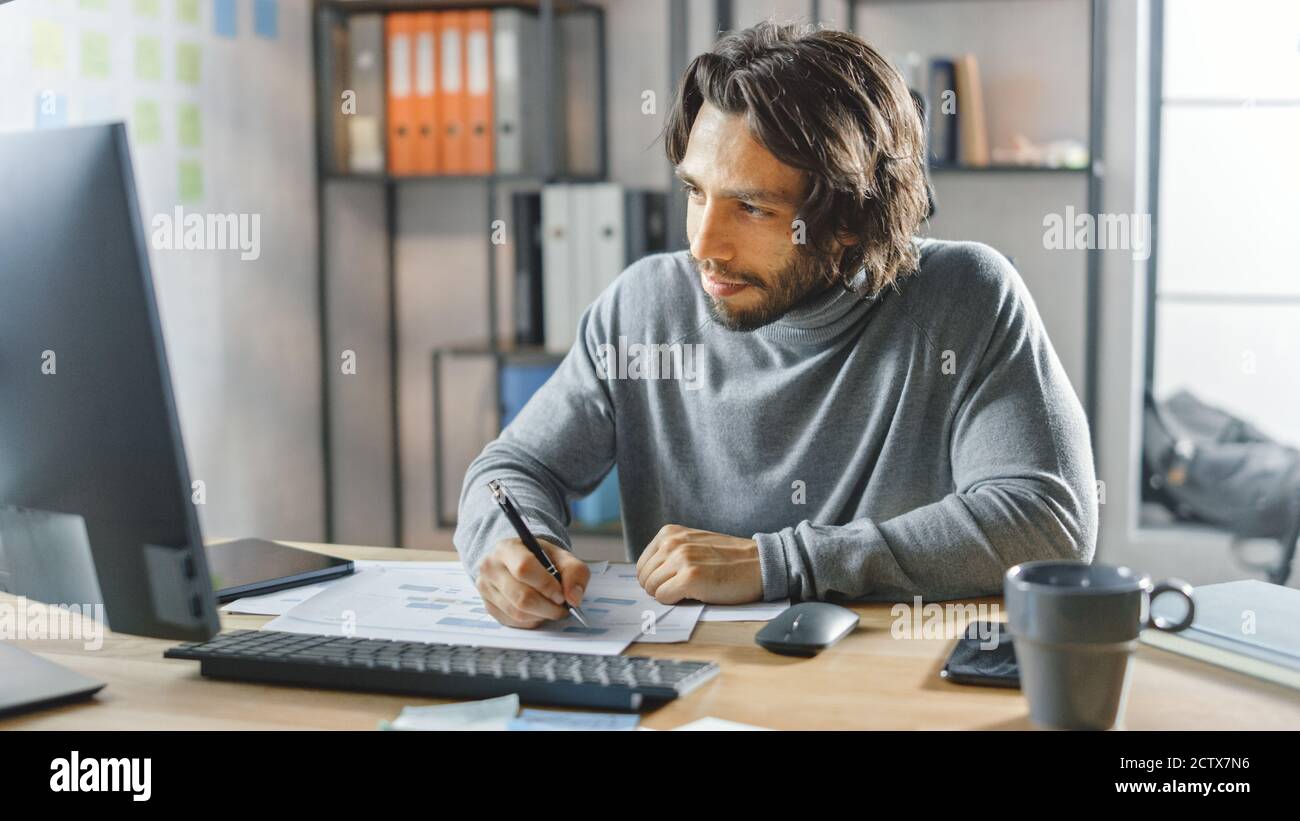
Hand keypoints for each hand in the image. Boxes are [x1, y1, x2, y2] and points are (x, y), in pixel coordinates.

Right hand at [474, 537, 589, 628]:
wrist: (517, 562)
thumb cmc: (539, 558)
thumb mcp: (560, 556)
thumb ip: (574, 572)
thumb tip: (573, 598)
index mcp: (507, 548)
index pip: (524, 568)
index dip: (546, 585)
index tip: (562, 595)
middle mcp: (490, 567)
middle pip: (521, 596)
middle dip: (548, 607)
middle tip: (563, 607)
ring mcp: (486, 589)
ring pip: (517, 613)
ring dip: (542, 616)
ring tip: (553, 609)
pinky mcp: (488, 606)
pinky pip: (513, 622)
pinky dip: (532, 621)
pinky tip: (539, 612)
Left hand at [636, 524, 762, 604]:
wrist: (759, 563)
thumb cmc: (728, 558)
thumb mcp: (693, 543)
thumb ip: (670, 552)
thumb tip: (646, 576)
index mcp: (670, 532)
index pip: (642, 565)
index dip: (654, 579)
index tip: (670, 582)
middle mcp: (672, 543)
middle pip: (645, 578)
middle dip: (659, 588)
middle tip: (682, 588)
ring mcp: (681, 560)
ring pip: (652, 589)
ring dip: (669, 594)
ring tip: (691, 589)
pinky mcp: (690, 578)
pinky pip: (664, 598)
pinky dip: (676, 601)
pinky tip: (695, 594)